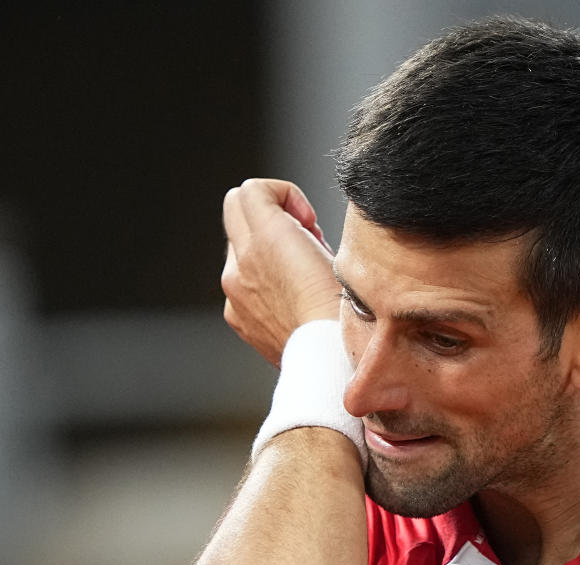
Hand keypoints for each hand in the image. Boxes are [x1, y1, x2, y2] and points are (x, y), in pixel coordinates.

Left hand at [221, 178, 341, 366]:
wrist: (331, 360)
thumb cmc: (345, 310)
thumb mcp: (337, 250)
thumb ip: (305, 228)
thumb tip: (302, 227)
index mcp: (267, 238)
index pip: (254, 189)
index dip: (285, 196)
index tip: (307, 220)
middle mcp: (241, 262)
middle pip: (237, 210)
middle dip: (270, 216)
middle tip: (303, 239)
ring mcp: (234, 292)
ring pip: (240, 247)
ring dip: (267, 250)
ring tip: (302, 272)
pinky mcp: (237, 316)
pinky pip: (241, 283)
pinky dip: (261, 281)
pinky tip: (292, 299)